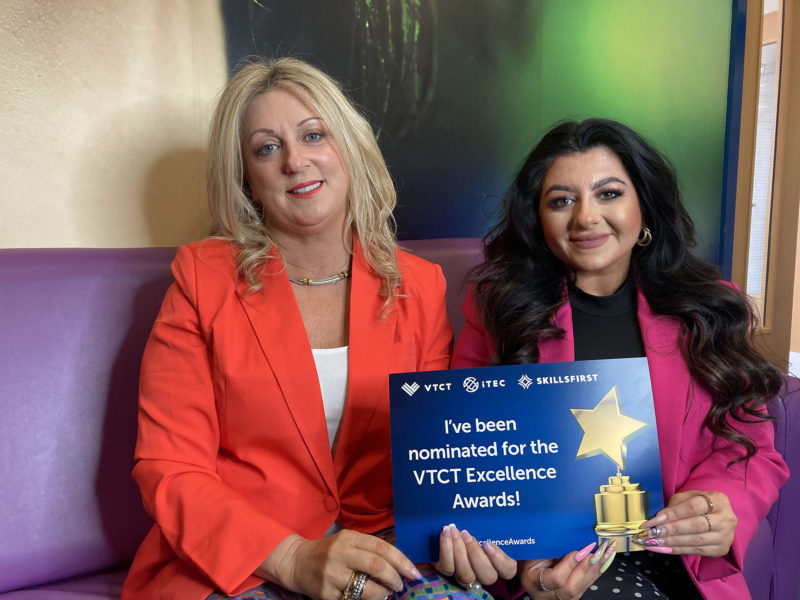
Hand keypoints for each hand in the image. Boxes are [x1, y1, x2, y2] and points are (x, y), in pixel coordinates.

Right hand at [256, 530, 420, 599]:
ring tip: (387, 593)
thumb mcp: (348, 541)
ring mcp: (332, 575)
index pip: (382, 547)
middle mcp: (341, 554)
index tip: (413, 572)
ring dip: (383, 593)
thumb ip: (369, 548)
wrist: (296, 562)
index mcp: (349, 538)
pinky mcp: (326, 594)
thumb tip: (398, 564)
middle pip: (377, 566)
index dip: (401, 560)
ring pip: (367, 588)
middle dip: (395, 578)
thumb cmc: (329, 551)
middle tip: (401, 585)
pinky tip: (372, 598)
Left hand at [433, 524, 516, 587]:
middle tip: (467, 534)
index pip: (508, 569)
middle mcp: (485, 572)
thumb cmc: (482, 526)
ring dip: (458, 551)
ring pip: (466, 574)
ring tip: (454, 531)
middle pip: (487, 576)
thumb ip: (512, 542)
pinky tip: (445, 533)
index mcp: (502, 562)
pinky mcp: (449, 570)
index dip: (499, 559)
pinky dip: (445, 550)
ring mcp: (467, 573)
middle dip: (476, 555)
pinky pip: (447, 567)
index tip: (488, 544)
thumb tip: (523, 569)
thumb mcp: (500, 529)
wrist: (458, 523)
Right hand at [520, 541, 614, 599]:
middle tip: (597, 552)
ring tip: (606, 553)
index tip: (580, 550)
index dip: (570, 565)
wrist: (526, 568)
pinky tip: (604, 560)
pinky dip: (595, 572)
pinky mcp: (569, 597)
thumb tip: (570, 534)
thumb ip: (548, 546)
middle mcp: (545, 595)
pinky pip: (585, 587)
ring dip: (594, 570)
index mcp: (532, 581)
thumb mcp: (533, 549)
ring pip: (580, 589)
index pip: (555, 578)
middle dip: (585, 569)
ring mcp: (558, 598)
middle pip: (570, 588)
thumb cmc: (528, 555)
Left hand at [634, 490, 735, 556]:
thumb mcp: (688, 497)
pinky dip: (678, 550)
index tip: (653, 520)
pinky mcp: (721, 549)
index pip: (693, 507)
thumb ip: (675, 505)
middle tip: (652, 533)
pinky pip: (697, 551)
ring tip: (653, 542)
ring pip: (695, 540)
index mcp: (719, 500)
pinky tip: (663, 549)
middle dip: (671, 530)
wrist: (718, 517)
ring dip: (672, 542)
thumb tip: (657, 518)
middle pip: (695, 525)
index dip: (672, 514)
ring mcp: (726, 536)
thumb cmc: (699, 504)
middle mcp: (726, 518)